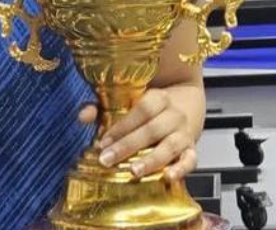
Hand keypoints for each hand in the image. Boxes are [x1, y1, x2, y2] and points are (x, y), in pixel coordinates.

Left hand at [79, 88, 196, 181]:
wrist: (188, 101)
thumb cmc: (152, 104)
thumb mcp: (131, 99)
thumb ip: (104, 107)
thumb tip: (82, 116)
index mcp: (158, 98)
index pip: (140, 110)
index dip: (121, 126)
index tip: (103, 142)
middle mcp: (173, 114)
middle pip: (151, 130)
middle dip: (127, 146)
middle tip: (107, 160)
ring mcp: (185, 133)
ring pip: (170, 146)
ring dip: (151, 160)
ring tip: (133, 171)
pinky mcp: (192, 149)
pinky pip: (191, 160)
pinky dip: (181, 169)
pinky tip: (168, 177)